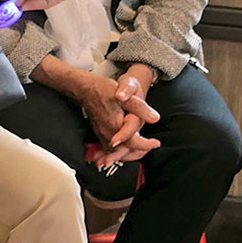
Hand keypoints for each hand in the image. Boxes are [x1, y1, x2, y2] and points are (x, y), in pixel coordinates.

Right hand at [37, 57, 159, 164]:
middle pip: (124, 153)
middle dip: (139, 153)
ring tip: (142, 149)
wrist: (86, 88)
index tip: (156, 143)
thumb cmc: (103, 90)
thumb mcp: (126, 96)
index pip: (133, 143)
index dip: (146, 145)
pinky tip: (125, 150)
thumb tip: (154, 118)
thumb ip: (141, 108)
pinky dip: (118, 152)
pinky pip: (108, 149)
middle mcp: (107, 133)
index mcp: (115, 125)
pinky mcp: (99, 133)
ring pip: (116, 153)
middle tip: (151, 146)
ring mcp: (102, 134)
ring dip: (129, 154)